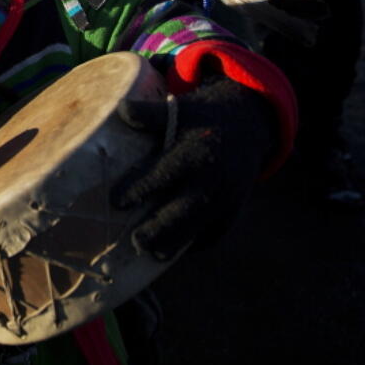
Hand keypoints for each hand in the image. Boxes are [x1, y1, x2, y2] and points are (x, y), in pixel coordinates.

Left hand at [110, 78, 276, 260]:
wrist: (248, 125)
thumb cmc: (202, 118)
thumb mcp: (179, 110)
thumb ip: (150, 114)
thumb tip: (122, 111)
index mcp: (195, 151)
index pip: (164, 173)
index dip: (140, 188)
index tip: (116, 202)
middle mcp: (214, 177)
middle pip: (186, 208)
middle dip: (160, 228)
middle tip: (136, 241)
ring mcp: (229, 196)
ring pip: (202, 226)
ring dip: (177, 242)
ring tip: (153, 255)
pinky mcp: (236, 209)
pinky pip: (218, 233)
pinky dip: (198, 243)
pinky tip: (176, 249)